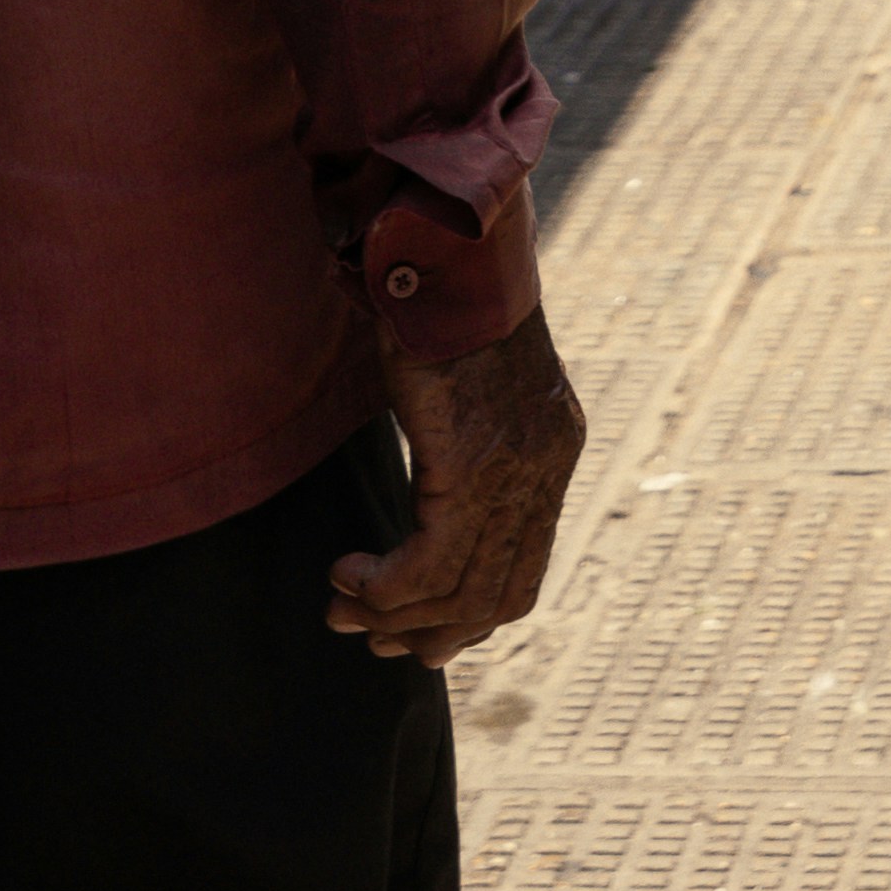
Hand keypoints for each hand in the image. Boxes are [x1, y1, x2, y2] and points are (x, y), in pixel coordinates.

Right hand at [333, 308, 587, 662]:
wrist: (450, 253)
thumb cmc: (444, 303)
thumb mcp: (468, 386)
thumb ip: (466, 445)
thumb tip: (430, 501)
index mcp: (551, 453)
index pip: (523, 575)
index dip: (469, 619)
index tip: (413, 634)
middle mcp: (543, 470)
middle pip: (498, 599)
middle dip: (429, 634)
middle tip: (368, 637)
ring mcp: (513, 473)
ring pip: (459, 593)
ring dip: (391, 614)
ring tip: (339, 606)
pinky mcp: (469, 466)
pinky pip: (428, 566)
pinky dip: (382, 587)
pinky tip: (345, 572)